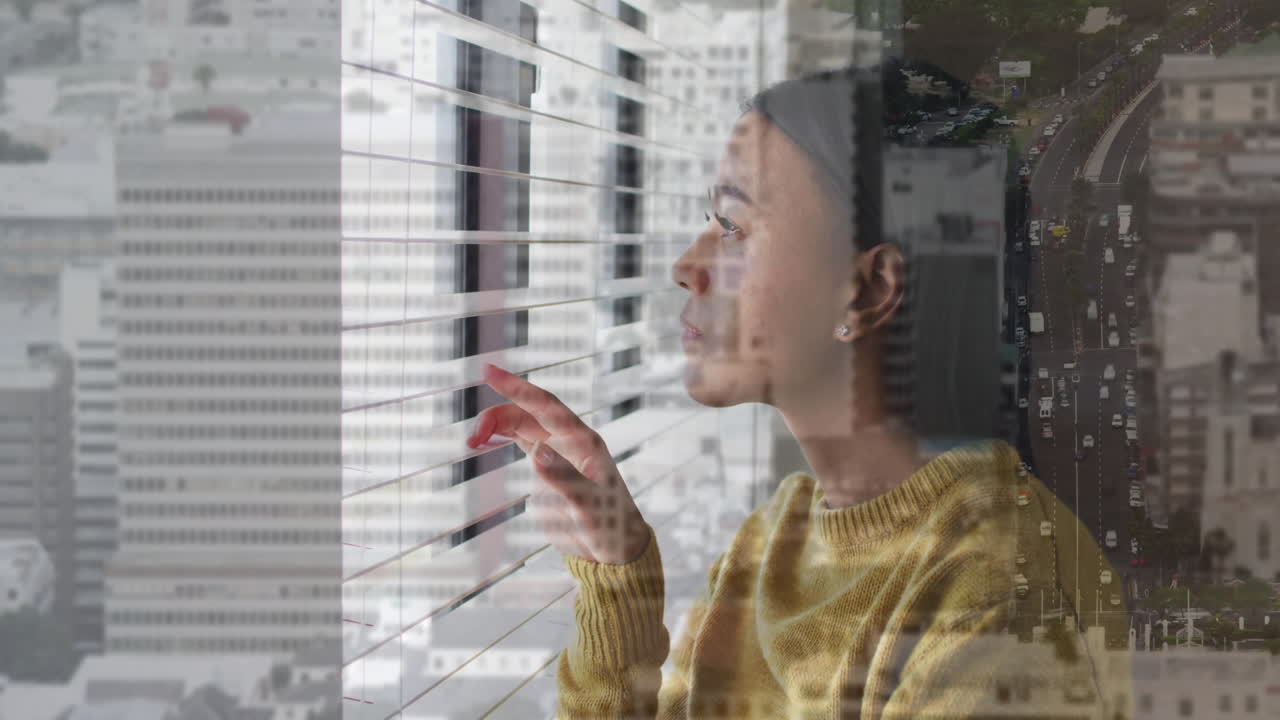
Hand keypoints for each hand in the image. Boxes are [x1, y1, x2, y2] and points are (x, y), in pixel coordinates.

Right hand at [466, 364, 649, 564]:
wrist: (613, 550)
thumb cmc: (609, 527)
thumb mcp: (587, 507)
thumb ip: (564, 480)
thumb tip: (538, 452)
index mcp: (583, 443)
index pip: (546, 406)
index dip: (518, 388)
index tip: (488, 372)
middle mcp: (570, 442)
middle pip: (528, 414)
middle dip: (498, 416)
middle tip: (473, 438)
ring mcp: (558, 453)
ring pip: (522, 425)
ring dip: (496, 426)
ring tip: (472, 442)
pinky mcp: (548, 468)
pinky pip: (521, 441)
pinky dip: (501, 437)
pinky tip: (483, 442)